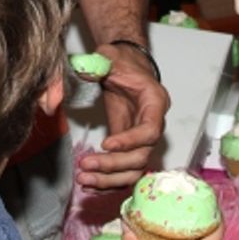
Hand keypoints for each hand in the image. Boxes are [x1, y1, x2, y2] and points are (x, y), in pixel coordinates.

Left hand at [76, 44, 169, 189]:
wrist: (124, 69)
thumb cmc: (122, 62)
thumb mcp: (111, 56)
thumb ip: (100, 63)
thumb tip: (85, 71)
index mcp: (155, 103)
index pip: (151, 130)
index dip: (131, 141)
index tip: (106, 144)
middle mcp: (153, 125)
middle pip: (141, 156)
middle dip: (113, 165)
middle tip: (86, 164)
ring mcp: (142, 141)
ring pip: (134, 171)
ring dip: (109, 180)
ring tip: (84, 179)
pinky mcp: (129, 149)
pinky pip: (124, 173)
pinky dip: (107, 182)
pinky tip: (89, 182)